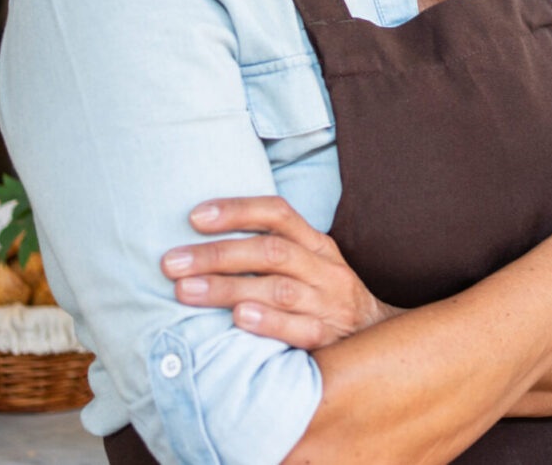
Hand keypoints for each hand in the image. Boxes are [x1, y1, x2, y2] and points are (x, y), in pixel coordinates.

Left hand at [162, 196, 400, 350]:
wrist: (380, 340)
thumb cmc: (325, 299)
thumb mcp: (310, 265)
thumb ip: (271, 250)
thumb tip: (203, 237)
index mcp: (317, 244)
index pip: (278, 213)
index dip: (237, 210)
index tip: (193, 217)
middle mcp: (325, 269)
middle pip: (271, 252)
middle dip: (217, 255)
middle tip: (171, 263)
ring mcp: (329, 304)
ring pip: (279, 290)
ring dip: (229, 289)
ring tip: (185, 291)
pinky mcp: (329, 340)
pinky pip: (300, 330)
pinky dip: (268, 323)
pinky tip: (238, 319)